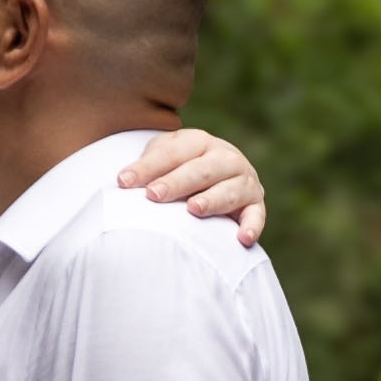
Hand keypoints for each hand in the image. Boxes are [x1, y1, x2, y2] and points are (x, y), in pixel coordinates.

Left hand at [117, 128, 264, 244]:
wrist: (213, 175)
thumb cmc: (179, 168)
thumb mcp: (163, 158)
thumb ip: (147, 166)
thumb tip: (124, 181)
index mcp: (200, 142)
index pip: (173, 152)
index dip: (148, 167)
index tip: (124, 181)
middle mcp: (226, 157)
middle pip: (203, 169)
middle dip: (178, 182)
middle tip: (154, 194)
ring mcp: (244, 180)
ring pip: (229, 190)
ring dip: (212, 199)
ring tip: (193, 209)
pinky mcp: (255, 204)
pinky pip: (256, 216)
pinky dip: (252, 226)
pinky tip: (242, 239)